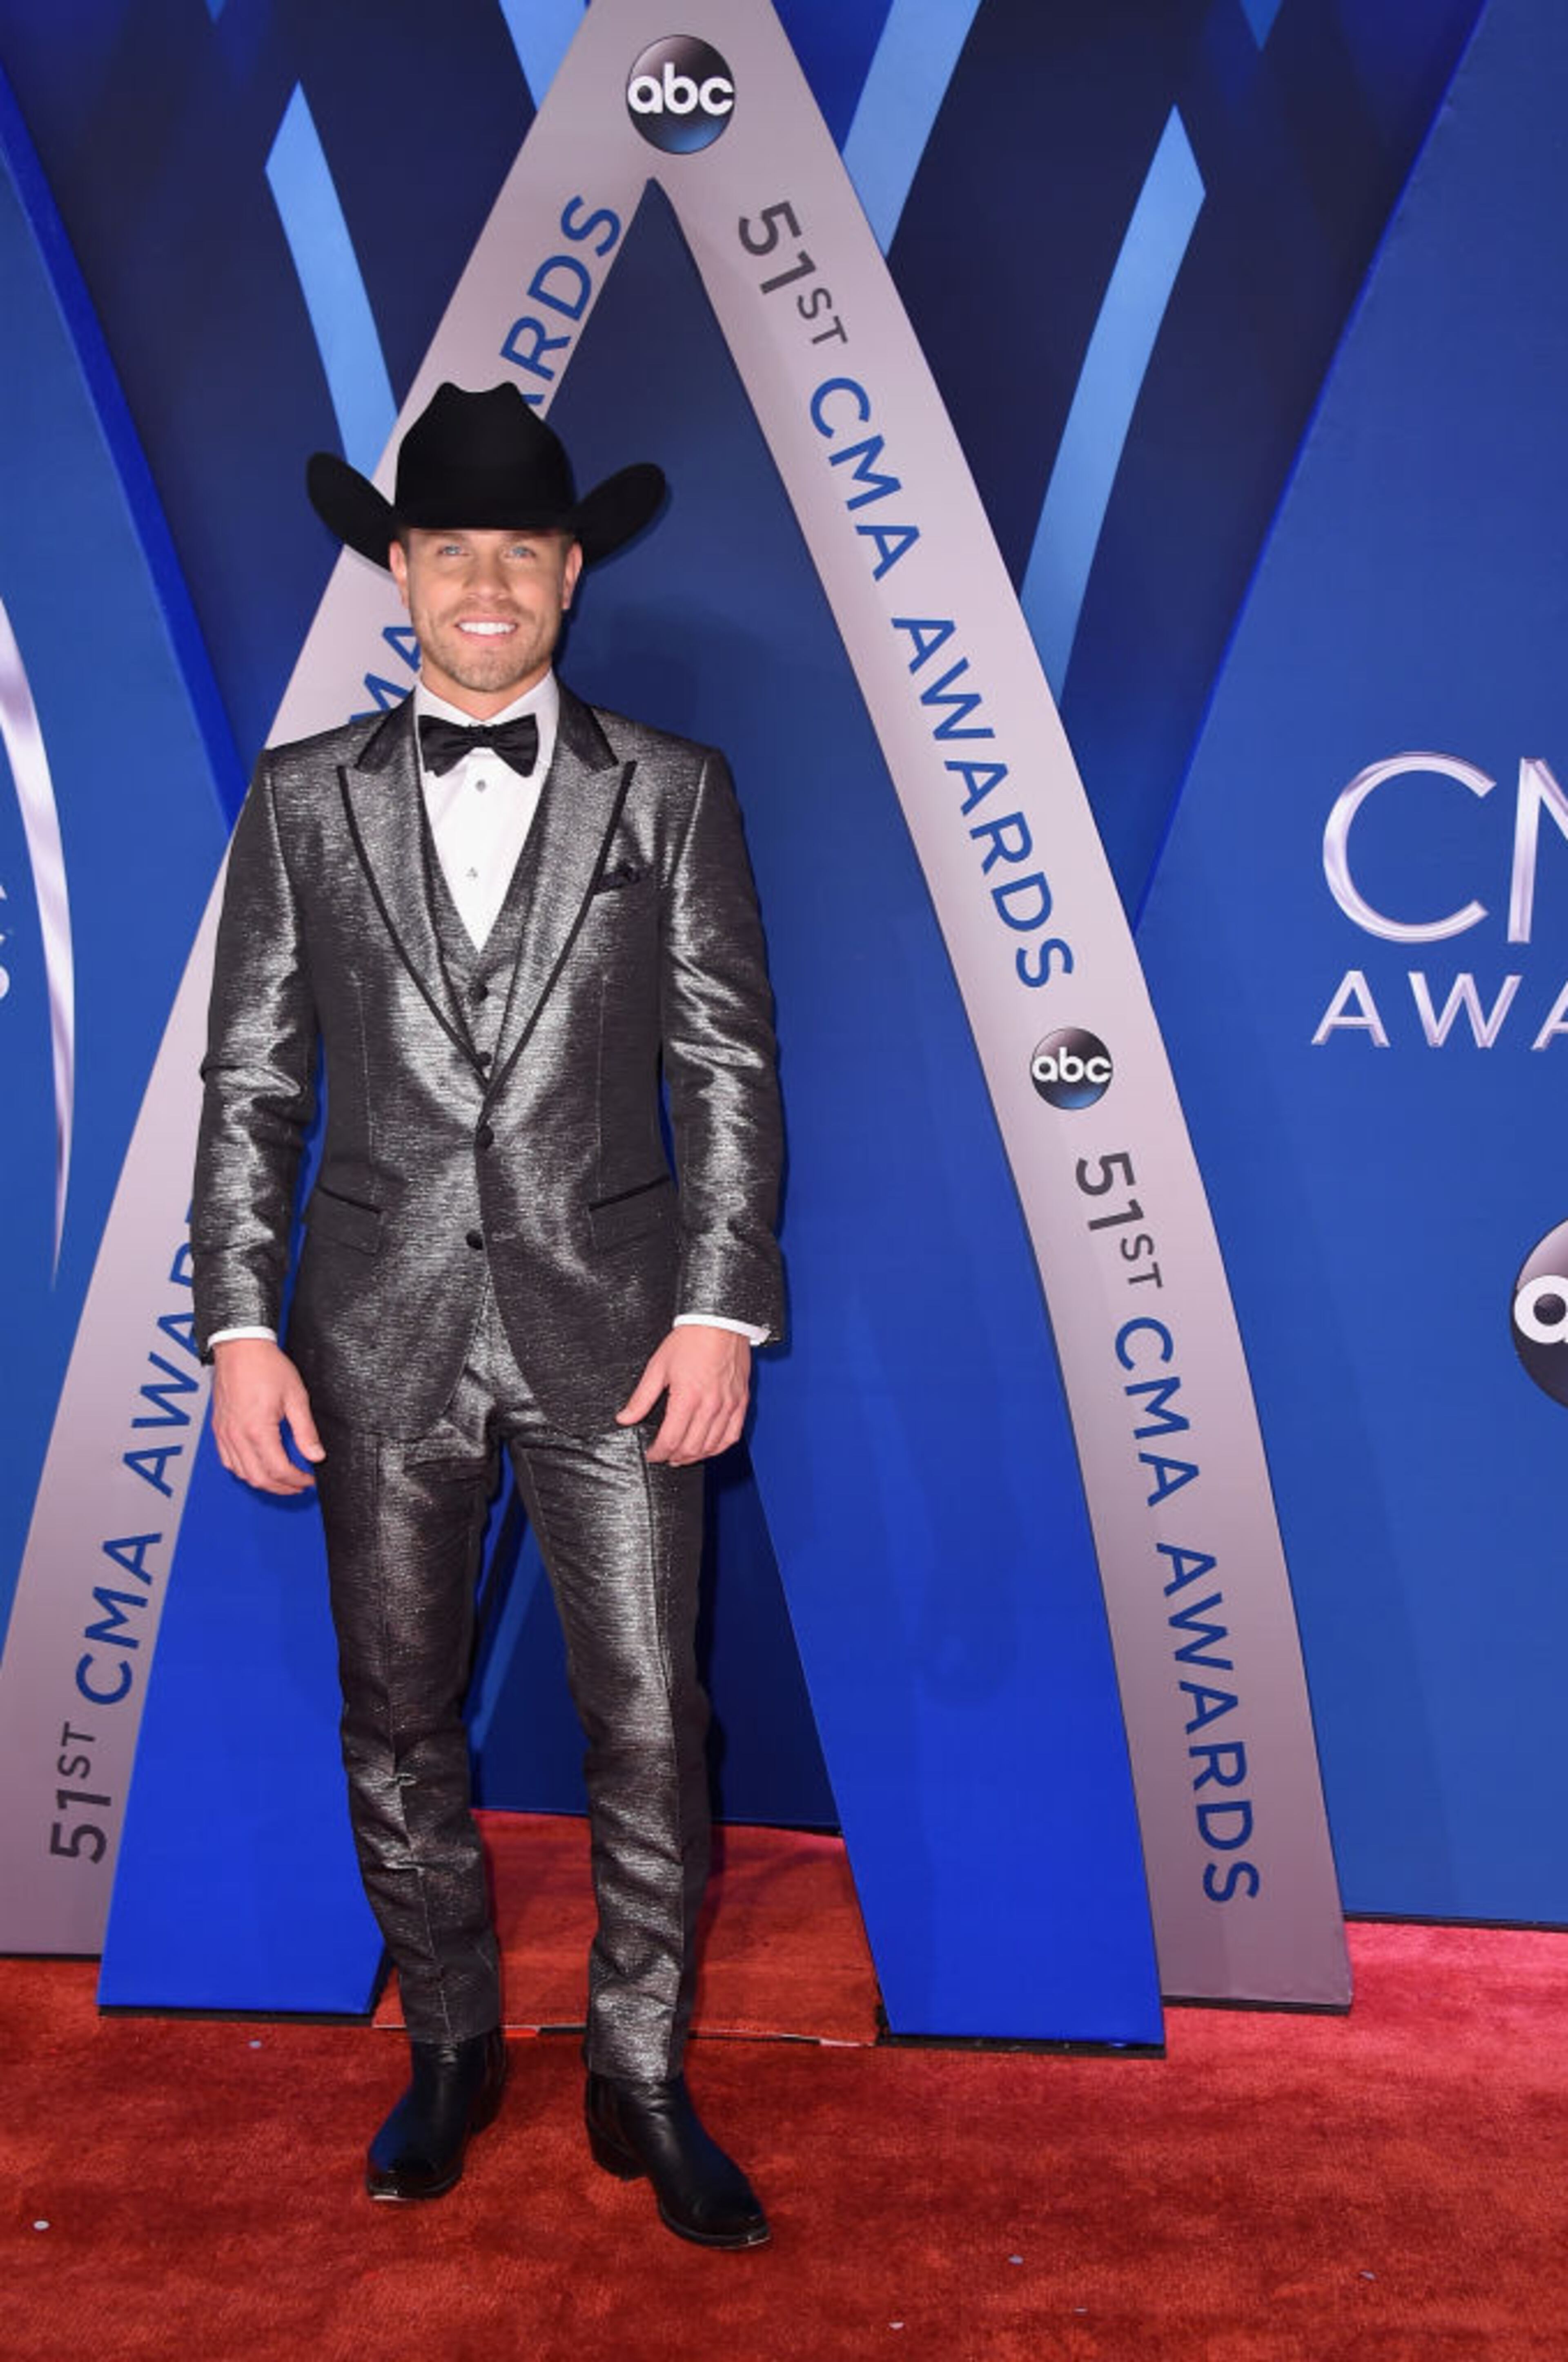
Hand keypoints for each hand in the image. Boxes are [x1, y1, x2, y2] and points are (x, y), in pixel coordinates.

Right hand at [210, 1337, 324, 1494]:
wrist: (240, 1348)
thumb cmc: (266, 1367)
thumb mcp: (296, 1397)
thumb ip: (306, 1431)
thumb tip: (316, 1456)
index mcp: (257, 1429)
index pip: (278, 1470)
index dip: (297, 1480)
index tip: (309, 1480)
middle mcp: (237, 1435)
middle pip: (259, 1478)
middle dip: (282, 1488)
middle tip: (299, 1485)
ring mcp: (225, 1434)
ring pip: (241, 1473)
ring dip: (263, 1482)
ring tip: (283, 1479)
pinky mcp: (219, 1429)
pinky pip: (228, 1461)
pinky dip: (244, 1470)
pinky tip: (258, 1466)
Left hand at [615, 1325, 752, 1464]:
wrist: (719, 1322)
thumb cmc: (690, 1340)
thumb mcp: (658, 1367)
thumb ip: (641, 1398)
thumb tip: (625, 1418)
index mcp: (687, 1398)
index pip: (671, 1440)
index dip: (658, 1453)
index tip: (652, 1454)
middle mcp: (710, 1406)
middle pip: (691, 1448)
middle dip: (674, 1457)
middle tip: (665, 1456)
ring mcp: (728, 1405)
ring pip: (712, 1446)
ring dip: (696, 1457)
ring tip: (683, 1456)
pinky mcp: (741, 1402)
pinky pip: (732, 1436)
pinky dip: (719, 1448)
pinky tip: (709, 1448)